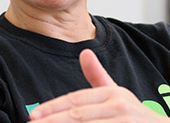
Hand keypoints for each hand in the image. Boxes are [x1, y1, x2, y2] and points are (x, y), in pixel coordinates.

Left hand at [28, 49, 169, 121]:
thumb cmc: (136, 118)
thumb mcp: (118, 94)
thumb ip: (98, 76)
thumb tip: (85, 52)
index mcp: (113, 94)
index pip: (76, 100)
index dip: (53, 108)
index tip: (33, 115)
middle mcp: (120, 106)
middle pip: (78, 116)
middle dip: (53, 122)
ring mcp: (126, 122)